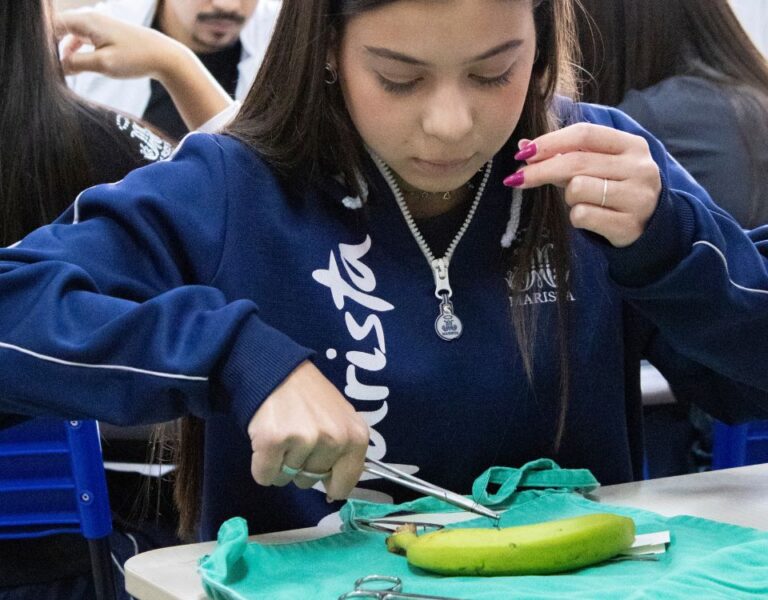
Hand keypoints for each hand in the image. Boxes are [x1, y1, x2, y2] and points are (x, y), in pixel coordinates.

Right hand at [55, 10, 187, 79]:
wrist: (166, 57)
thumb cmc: (137, 58)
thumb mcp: (104, 64)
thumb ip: (77, 63)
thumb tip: (56, 66)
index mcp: (86, 20)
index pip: (51, 25)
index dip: (42, 44)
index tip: (43, 63)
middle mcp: (90, 18)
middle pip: (58, 28)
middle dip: (51, 47)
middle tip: (50, 69)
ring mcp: (97, 25)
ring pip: (69, 35)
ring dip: (63, 51)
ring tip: (60, 71)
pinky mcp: (105, 35)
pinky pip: (81, 40)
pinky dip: (75, 52)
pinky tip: (74, 68)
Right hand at [246, 361, 369, 499]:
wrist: (276, 370)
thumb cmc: (310, 397)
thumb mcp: (341, 419)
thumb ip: (345, 450)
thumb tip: (336, 490)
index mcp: (355, 436)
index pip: (345, 482)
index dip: (330, 484)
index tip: (322, 476)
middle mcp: (334, 439)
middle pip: (310, 481)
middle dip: (300, 467)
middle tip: (296, 438)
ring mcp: (305, 439)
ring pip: (286, 479)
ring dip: (279, 464)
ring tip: (282, 434)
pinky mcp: (274, 441)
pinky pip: (264, 476)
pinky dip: (261, 465)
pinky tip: (266, 441)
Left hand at [504, 123, 661, 247]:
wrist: (650, 226)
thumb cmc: (614, 189)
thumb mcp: (599, 165)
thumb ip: (565, 154)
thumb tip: (523, 147)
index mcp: (632, 145)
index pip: (585, 134)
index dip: (550, 141)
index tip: (523, 153)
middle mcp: (639, 168)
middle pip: (576, 162)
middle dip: (540, 170)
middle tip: (516, 179)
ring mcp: (637, 197)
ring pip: (577, 189)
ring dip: (568, 197)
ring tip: (582, 201)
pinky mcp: (628, 225)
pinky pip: (582, 215)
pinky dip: (577, 217)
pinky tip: (591, 218)